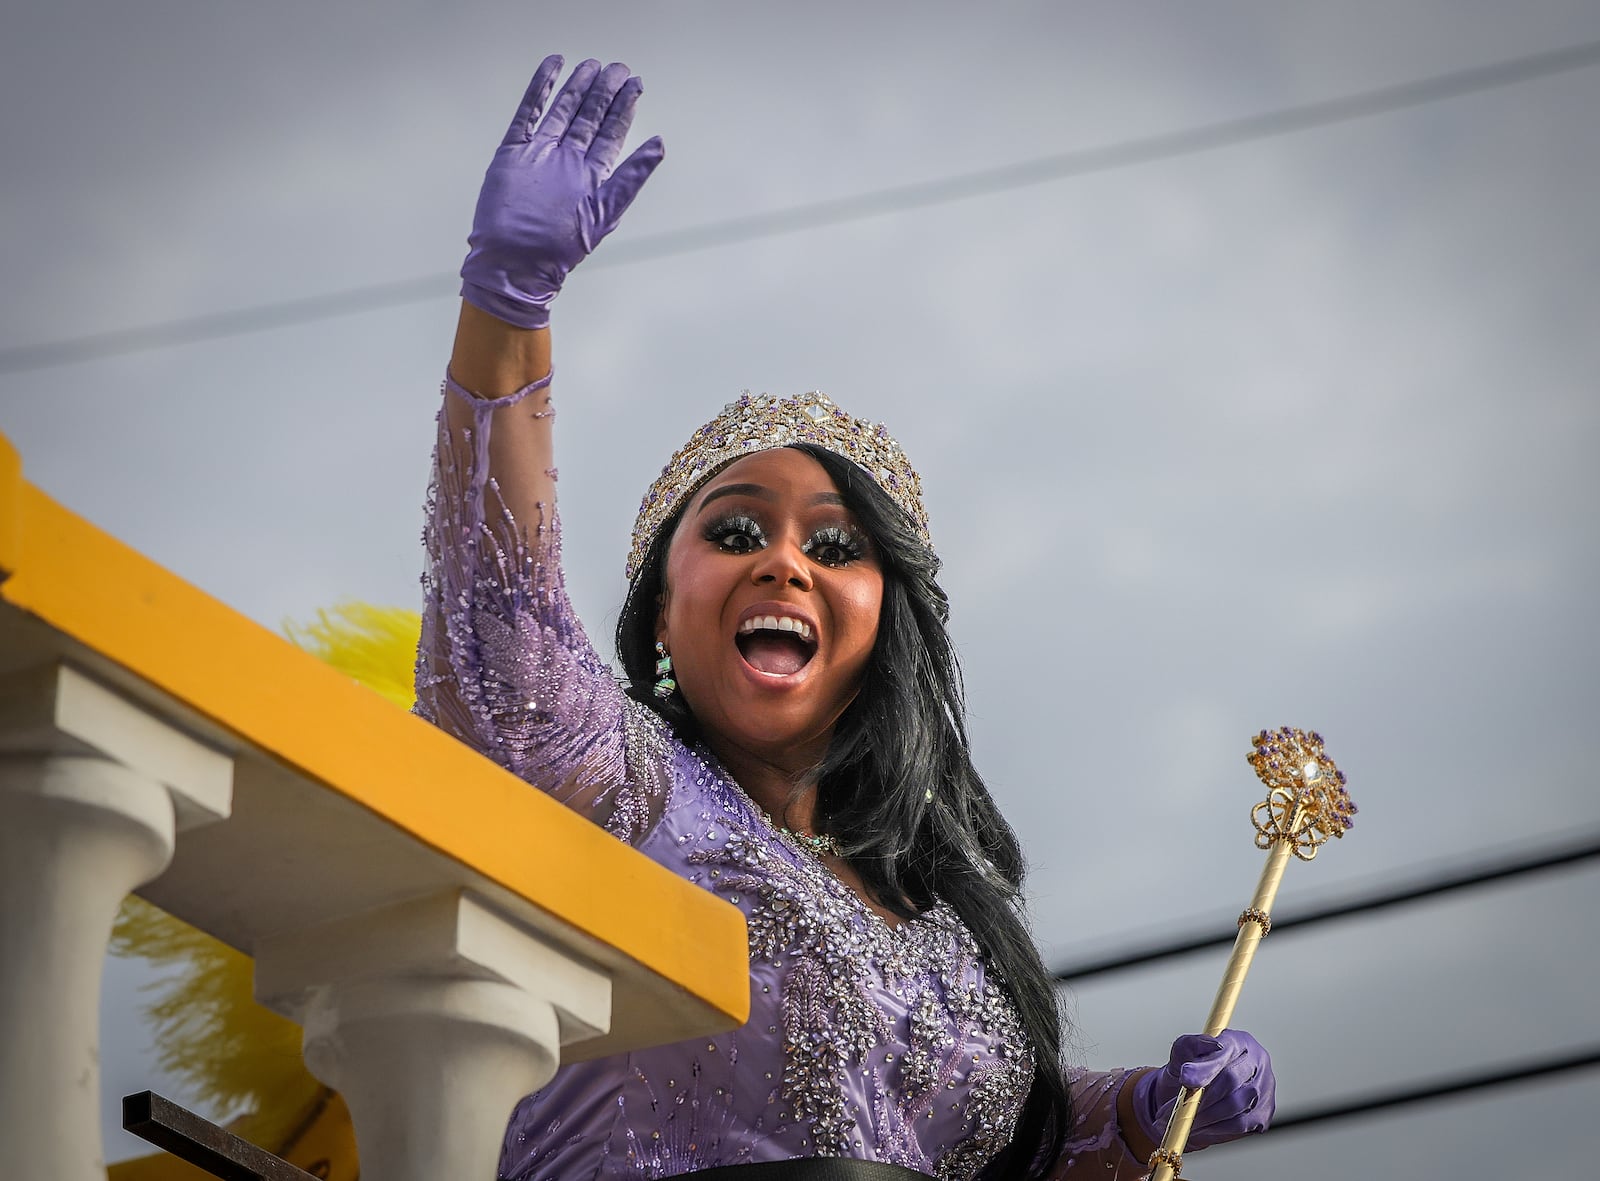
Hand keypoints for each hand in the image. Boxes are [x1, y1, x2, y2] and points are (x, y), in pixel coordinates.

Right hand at [460, 55, 663, 328]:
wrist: (515, 261)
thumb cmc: (560, 246)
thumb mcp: (607, 209)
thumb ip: (633, 175)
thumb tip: (660, 145)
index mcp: (590, 175)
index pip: (611, 134)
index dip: (624, 109)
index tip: (635, 85)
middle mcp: (567, 161)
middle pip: (589, 118)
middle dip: (604, 93)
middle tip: (617, 68)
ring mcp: (540, 154)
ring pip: (562, 111)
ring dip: (577, 87)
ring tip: (591, 65)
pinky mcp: (514, 152)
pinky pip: (528, 112)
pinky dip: (539, 89)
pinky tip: (553, 67)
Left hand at [1131, 1029, 1274, 1150]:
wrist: (1194, 1091)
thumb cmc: (1193, 1067)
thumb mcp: (1183, 1051)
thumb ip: (1191, 1044)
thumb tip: (1210, 1045)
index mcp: (1239, 1041)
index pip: (1226, 1051)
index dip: (1206, 1067)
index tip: (1185, 1079)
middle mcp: (1258, 1062)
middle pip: (1232, 1080)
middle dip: (1202, 1096)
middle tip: (1178, 1107)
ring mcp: (1264, 1089)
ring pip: (1236, 1106)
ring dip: (1205, 1116)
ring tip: (1183, 1121)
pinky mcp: (1263, 1113)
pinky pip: (1240, 1125)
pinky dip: (1216, 1129)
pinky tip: (1199, 1129)